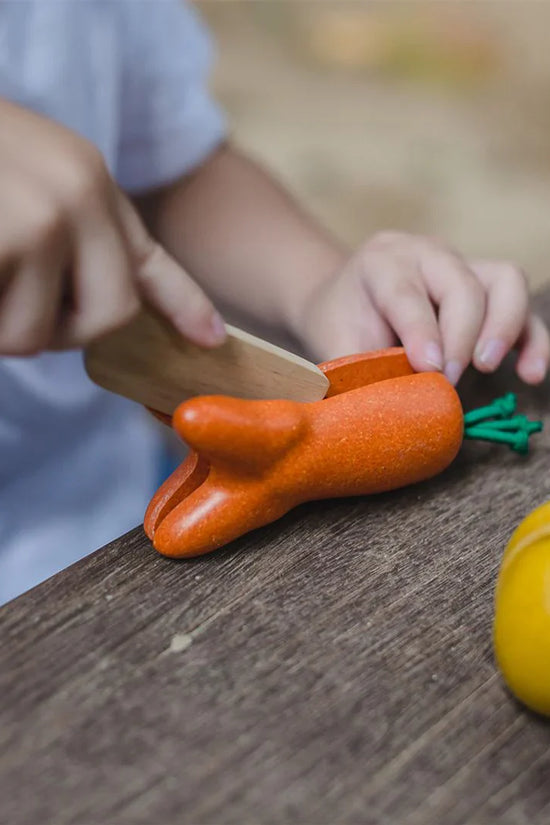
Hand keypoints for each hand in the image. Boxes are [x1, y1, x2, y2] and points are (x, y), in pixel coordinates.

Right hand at [0, 98, 225, 355]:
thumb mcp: (34, 179)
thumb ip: (77, 235)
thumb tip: (117, 306)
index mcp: (89, 181)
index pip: (149, 258)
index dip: (186, 305)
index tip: (213, 338)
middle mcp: (78, 196)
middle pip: (107, 317)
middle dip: (58, 330)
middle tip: (11, 298)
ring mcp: (40, 219)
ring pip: (36, 335)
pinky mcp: (4, 241)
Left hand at [298, 231, 548, 384]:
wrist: (346, 297)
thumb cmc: (341, 322)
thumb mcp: (336, 343)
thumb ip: (359, 371)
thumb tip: (384, 414)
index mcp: (381, 262)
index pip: (407, 294)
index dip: (422, 333)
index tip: (430, 371)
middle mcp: (427, 253)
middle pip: (463, 285)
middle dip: (461, 338)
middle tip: (449, 380)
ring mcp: (463, 264)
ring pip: (505, 281)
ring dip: (503, 329)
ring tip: (487, 368)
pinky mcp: (488, 288)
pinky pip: (523, 307)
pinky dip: (532, 340)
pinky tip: (530, 374)